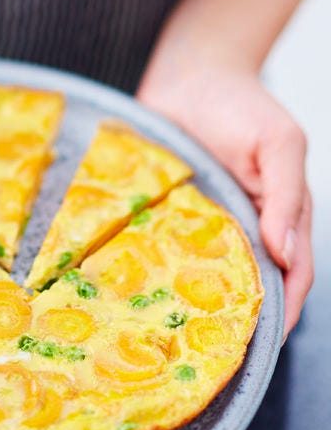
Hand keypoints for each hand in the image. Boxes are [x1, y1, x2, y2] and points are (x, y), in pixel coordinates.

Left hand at [138, 66, 311, 337]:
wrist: (190, 74)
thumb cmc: (240, 104)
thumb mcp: (278, 143)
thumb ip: (287, 195)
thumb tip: (286, 252)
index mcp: (279, 216)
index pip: (291, 276)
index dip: (281, 313)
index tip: (260, 348)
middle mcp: (243, 226)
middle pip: (246, 283)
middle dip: (235, 320)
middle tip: (209, 355)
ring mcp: (204, 223)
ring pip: (204, 274)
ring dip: (193, 303)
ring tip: (171, 337)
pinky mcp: (168, 214)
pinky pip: (164, 249)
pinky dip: (158, 272)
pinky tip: (139, 294)